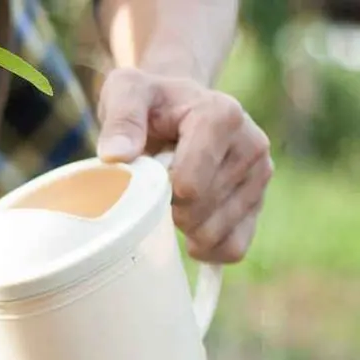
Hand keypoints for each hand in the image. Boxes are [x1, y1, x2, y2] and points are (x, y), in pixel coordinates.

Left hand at [96, 68, 272, 263]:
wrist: (177, 106)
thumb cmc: (150, 101)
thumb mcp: (126, 92)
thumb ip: (121, 118)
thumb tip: (116, 155)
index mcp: (222, 116)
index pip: (190, 185)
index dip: (158, 195)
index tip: (146, 176)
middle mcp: (252, 145)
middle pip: (200, 212)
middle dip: (167, 211)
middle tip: (155, 188)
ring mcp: (260, 176)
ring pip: (216, 234)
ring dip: (183, 230)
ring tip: (170, 202)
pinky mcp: (258, 202)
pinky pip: (234, 248)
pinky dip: (207, 250)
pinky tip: (188, 233)